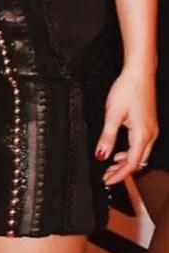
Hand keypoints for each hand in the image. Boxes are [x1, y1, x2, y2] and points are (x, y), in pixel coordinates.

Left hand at [96, 68, 158, 184]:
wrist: (140, 72)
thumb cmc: (128, 89)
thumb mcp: (113, 114)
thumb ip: (107, 137)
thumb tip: (101, 155)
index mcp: (142, 134)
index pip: (131, 164)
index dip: (119, 175)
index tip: (106, 180)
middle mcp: (150, 134)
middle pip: (138, 162)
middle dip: (122, 171)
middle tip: (106, 175)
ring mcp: (151, 129)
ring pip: (140, 154)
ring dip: (126, 162)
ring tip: (110, 164)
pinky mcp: (149, 124)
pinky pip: (141, 145)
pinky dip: (130, 152)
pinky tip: (119, 150)